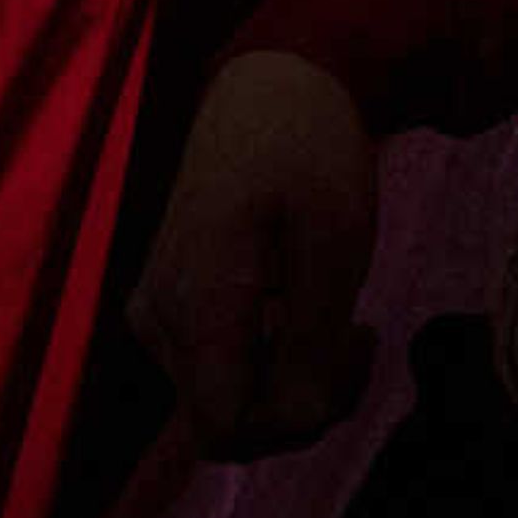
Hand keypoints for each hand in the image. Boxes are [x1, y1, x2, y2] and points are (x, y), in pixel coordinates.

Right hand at [127, 51, 380, 458]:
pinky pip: (216, 368)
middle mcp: (159, 322)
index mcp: (196, 305)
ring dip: (289, 382)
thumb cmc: (309, 152)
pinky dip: (267, 360)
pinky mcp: (168, 305)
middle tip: (361, 339)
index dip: (296, 422)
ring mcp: (156, 315)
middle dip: (302, 403)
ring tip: (342, 322)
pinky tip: (305, 314)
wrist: (269, 88)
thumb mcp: (336, 244)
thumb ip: (315, 341)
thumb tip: (300, 422)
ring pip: (222, 400)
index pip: (226, 430)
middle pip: (227, 423)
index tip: (352, 352)